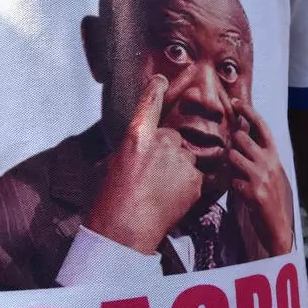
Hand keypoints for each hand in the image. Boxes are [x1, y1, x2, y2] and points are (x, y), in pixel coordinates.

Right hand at [86, 75, 202, 253]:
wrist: (126, 229)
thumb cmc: (111, 200)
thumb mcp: (113, 166)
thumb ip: (131, 151)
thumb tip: (137, 152)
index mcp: (137, 136)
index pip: (149, 104)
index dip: (155, 89)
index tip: (160, 79)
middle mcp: (162, 142)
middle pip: (172, 139)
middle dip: (167, 153)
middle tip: (153, 176)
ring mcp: (181, 160)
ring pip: (185, 159)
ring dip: (178, 170)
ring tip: (160, 191)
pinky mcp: (195, 179)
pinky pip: (195, 177)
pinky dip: (186, 187)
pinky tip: (171, 200)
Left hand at [230, 99, 294, 255]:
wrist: (279, 227)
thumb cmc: (274, 200)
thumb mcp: (274, 174)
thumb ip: (263, 158)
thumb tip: (247, 140)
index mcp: (275, 156)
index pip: (262, 126)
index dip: (249, 111)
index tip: (236, 102)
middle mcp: (269, 163)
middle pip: (240, 138)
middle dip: (231, 145)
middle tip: (232, 157)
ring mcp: (261, 177)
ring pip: (232, 157)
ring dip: (229, 166)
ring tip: (236, 177)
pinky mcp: (252, 192)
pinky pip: (231, 180)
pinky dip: (231, 186)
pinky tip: (240, 194)